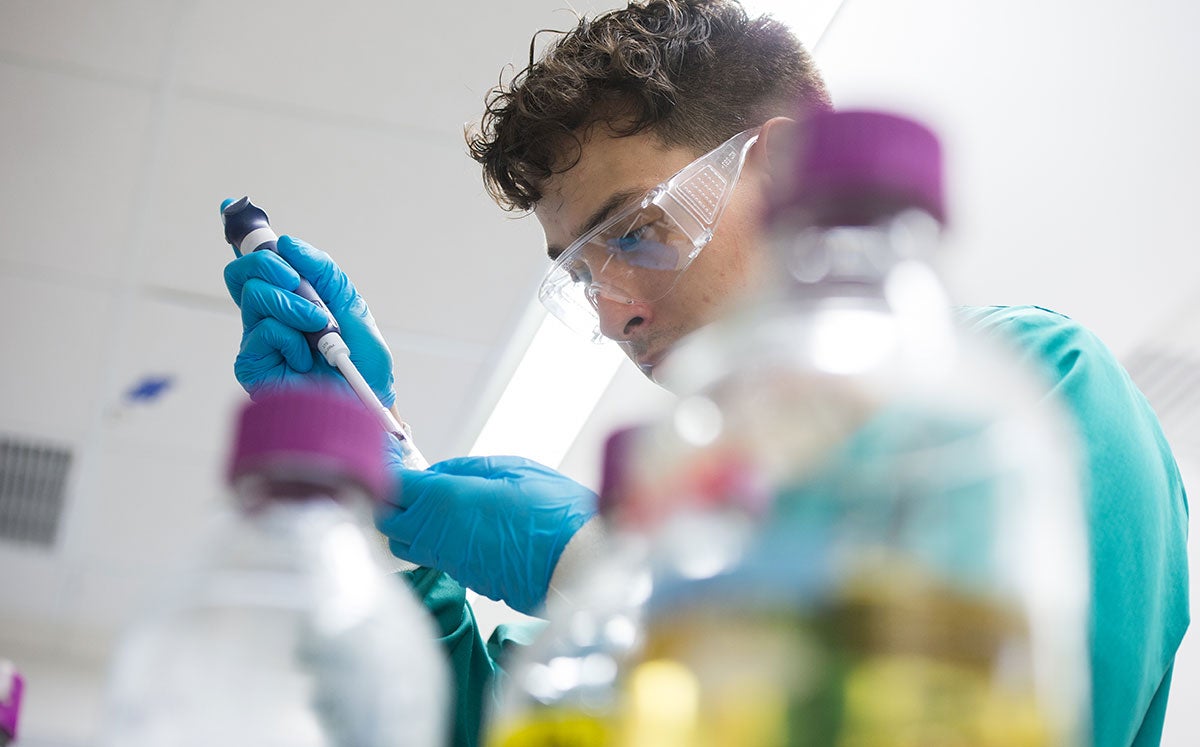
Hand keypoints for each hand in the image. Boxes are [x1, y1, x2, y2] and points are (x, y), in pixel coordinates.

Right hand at [223, 231, 394, 404]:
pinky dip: (290, 337)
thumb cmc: (362, 363)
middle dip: (272, 265)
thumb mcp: (353, 307)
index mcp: (290, 298)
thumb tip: (287, 244)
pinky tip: (305, 358)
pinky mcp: (252, 364)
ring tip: (319, 327)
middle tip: (299, 282)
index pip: (259, 262)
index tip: (230, 206)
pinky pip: (262, 330)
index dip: (244, 235)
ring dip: (294, 304)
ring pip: (255, 294)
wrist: (367, 404)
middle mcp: (269, 316)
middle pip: (243, 271)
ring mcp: (258, 340)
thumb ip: (324, 274)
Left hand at [376, 456, 597, 614]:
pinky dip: (434, 541)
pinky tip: (459, 526)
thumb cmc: (553, 512)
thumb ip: (467, 469)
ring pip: (406, 544)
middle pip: (389, 521)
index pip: (393, 485)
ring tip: (433, 505)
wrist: (577, 562)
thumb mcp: (513, 470)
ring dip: (409, 524)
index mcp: (445, 500)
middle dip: (392, 500)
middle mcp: (438, 535)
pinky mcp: (465, 578)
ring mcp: (450, 561)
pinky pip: (434, 557)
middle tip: (412, 482)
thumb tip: (438, 473)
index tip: (393, 457)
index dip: (388, 468)